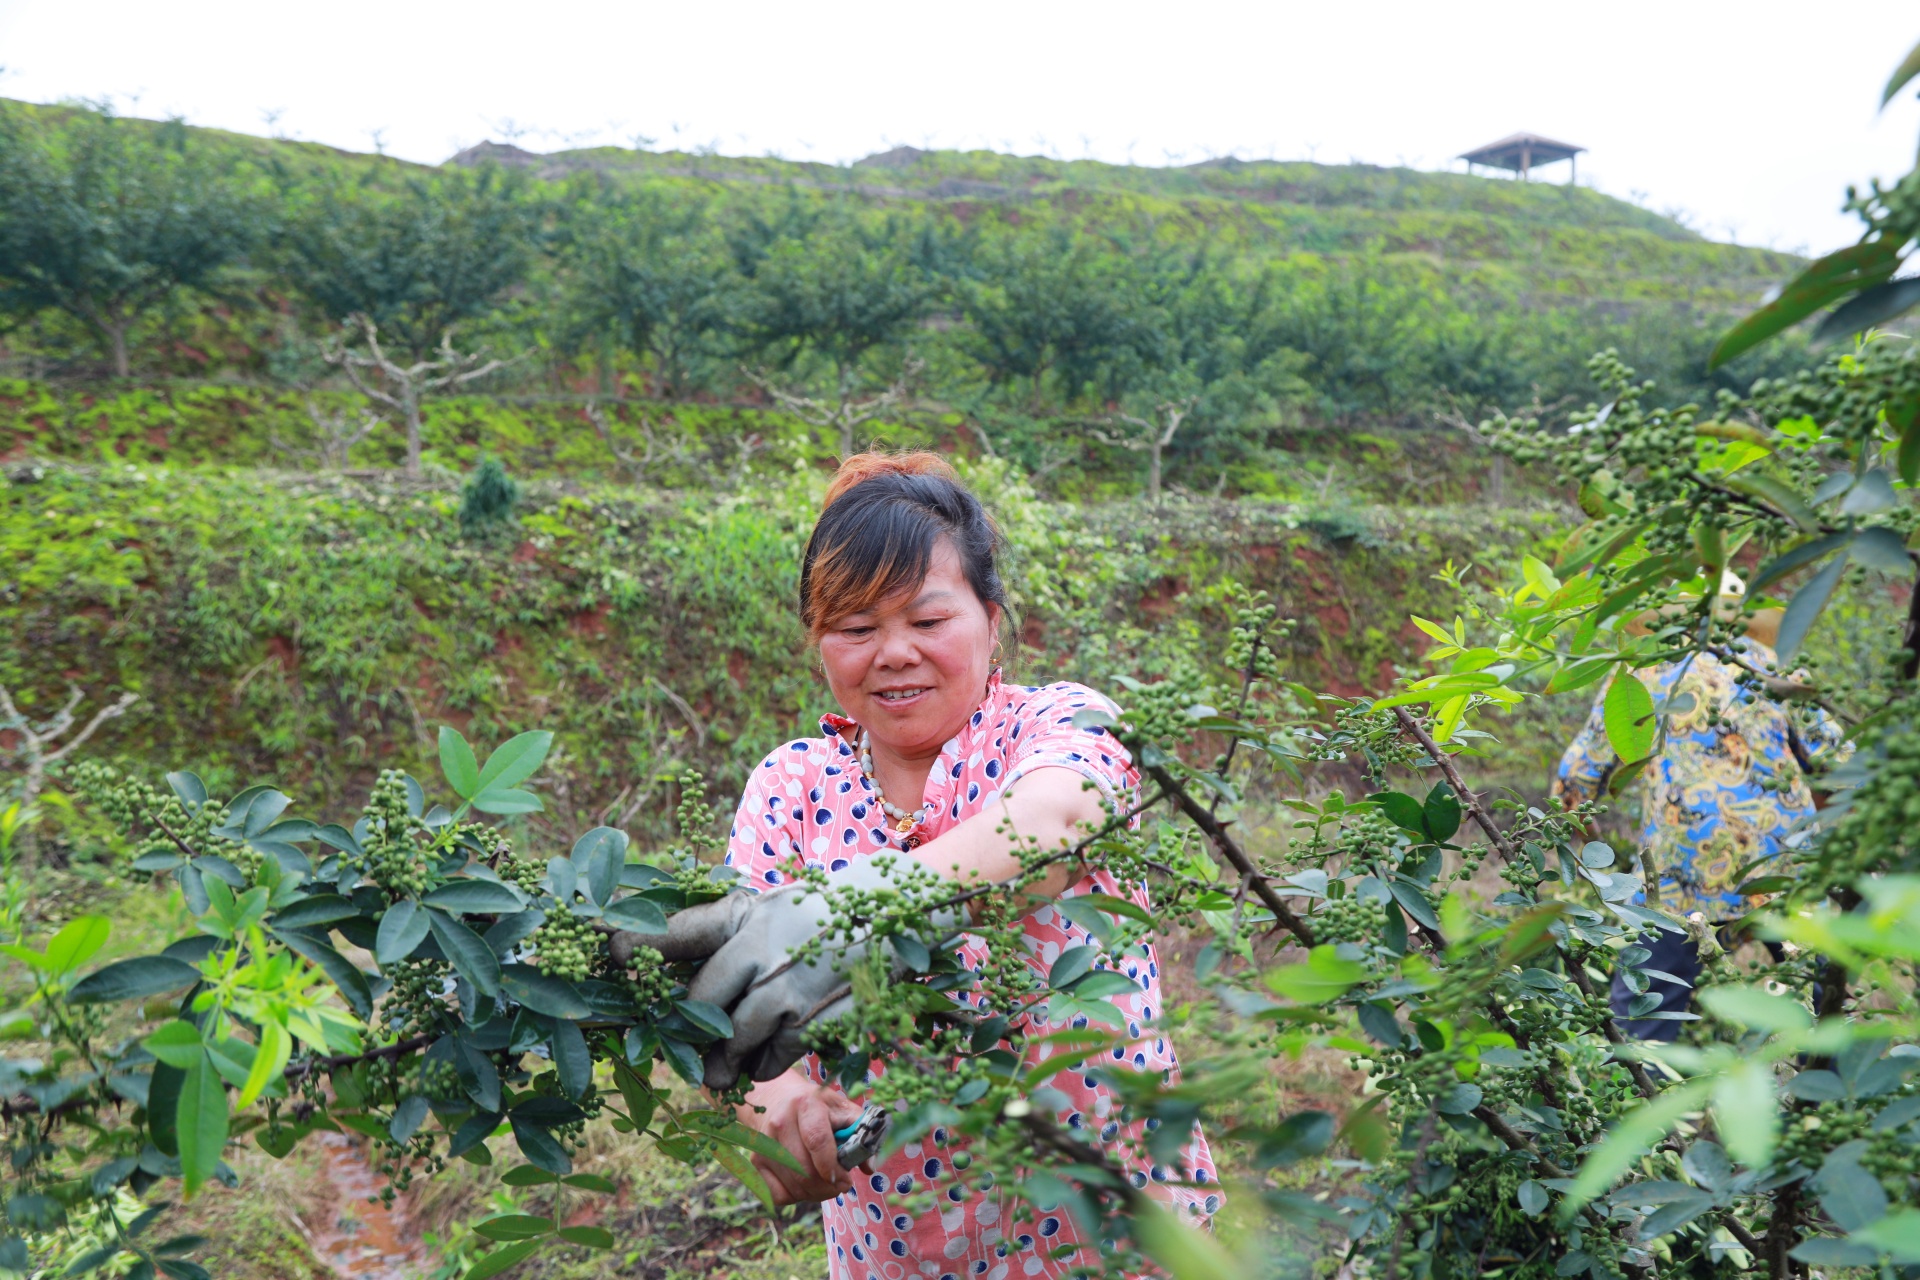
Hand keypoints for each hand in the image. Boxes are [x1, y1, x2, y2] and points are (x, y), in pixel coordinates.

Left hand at [665, 858, 961, 1088]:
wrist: (895, 912)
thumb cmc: (816, 915)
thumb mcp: (767, 910)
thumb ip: (718, 934)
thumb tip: (654, 962)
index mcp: (745, 915)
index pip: (680, 932)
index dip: (641, 943)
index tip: (611, 952)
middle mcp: (764, 948)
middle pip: (702, 1002)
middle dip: (684, 1032)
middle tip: (674, 1048)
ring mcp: (792, 987)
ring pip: (735, 1039)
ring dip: (721, 1061)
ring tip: (714, 1071)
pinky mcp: (820, 1018)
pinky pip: (775, 1057)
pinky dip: (763, 1065)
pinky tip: (760, 1061)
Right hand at [737, 1070, 865, 1204]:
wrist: (778, 1100)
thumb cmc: (818, 1107)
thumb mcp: (842, 1110)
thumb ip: (860, 1134)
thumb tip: (869, 1166)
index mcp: (806, 1105)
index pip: (818, 1141)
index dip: (833, 1167)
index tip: (846, 1180)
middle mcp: (780, 1123)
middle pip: (805, 1170)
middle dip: (829, 1187)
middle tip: (842, 1186)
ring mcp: (765, 1145)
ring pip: (794, 1186)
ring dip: (816, 1194)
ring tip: (827, 1184)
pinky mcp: (756, 1162)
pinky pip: (778, 1195)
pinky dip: (797, 1197)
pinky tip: (806, 1185)